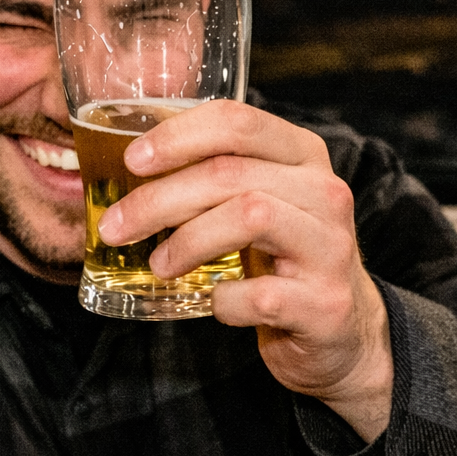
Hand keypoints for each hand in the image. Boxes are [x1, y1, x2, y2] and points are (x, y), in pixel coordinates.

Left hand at [95, 101, 393, 440]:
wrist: (341, 333)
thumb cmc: (282, 259)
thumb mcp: (257, 204)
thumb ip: (210, 178)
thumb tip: (122, 169)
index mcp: (303, 155)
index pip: (237, 121)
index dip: (178, 136)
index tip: (133, 161)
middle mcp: (325, 191)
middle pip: (229, 172)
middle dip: (158, 199)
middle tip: (115, 226)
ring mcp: (331, 247)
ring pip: (249, 215)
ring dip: (187, 241)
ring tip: (158, 264)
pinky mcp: (325, 303)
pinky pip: (260, 294)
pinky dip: (224, 300)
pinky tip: (215, 301)